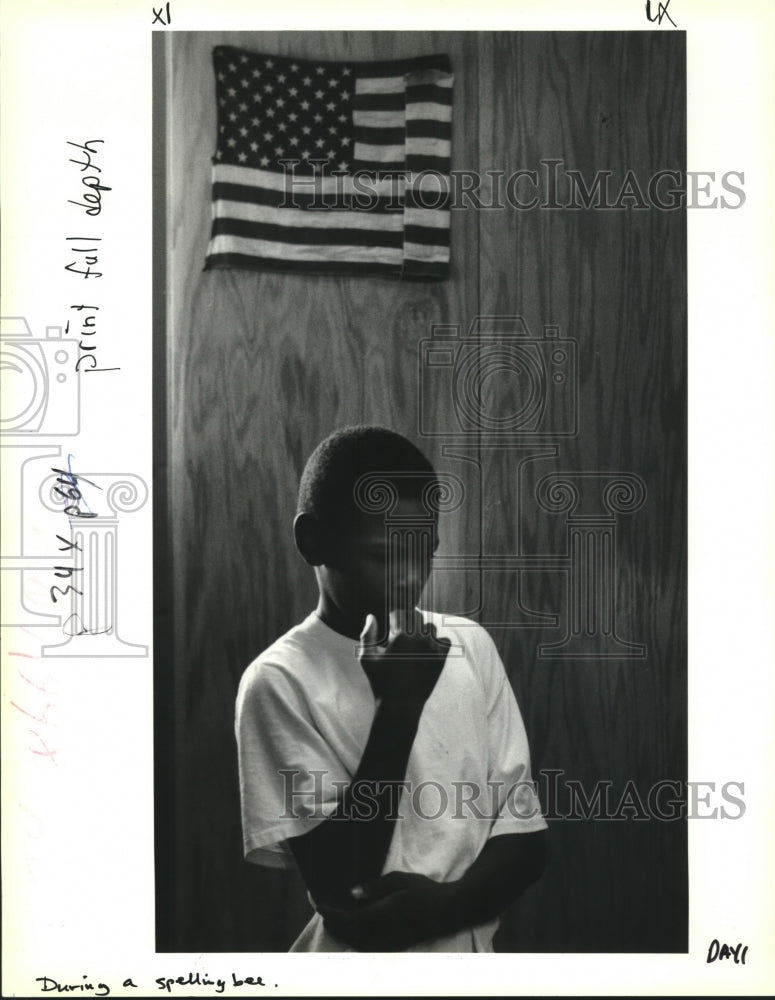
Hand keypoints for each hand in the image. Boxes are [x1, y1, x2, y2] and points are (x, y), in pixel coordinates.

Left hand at [317, 870, 457, 950]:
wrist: (448, 910)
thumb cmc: (424, 891)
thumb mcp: (400, 880)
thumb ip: (375, 887)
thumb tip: (352, 894)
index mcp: (384, 915)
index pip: (349, 918)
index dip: (331, 913)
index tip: (319, 904)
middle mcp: (384, 933)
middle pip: (350, 934)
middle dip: (334, 924)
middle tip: (322, 912)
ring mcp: (390, 942)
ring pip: (358, 943)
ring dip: (343, 934)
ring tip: (333, 921)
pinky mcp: (395, 946)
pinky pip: (369, 948)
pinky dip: (356, 940)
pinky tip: (353, 931)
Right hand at [358, 612, 449, 711]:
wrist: (400, 705)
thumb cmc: (380, 682)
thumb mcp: (366, 658)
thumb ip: (367, 635)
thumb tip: (371, 617)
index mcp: (401, 635)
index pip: (400, 612)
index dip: (393, 618)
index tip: (390, 627)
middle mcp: (419, 638)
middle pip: (416, 616)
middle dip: (407, 622)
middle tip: (401, 635)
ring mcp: (433, 648)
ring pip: (430, 627)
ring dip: (422, 631)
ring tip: (414, 643)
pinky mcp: (442, 659)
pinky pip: (445, 640)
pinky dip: (438, 642)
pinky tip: (427, 650)